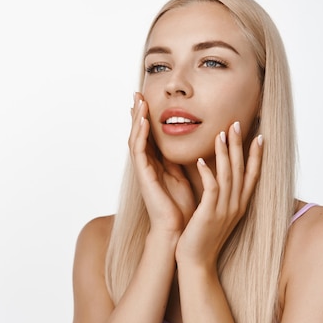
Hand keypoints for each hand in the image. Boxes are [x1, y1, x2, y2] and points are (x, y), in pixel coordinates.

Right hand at [128, 93, 194, 233]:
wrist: (176, 229)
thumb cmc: (180, 207)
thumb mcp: (181, 176)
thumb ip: (178, 160)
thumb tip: (187, 142)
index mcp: (155, 164)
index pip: (149, 136)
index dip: (146, 118)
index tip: (147, 99)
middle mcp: (146, 165)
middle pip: (138, 134)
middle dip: (137, 113)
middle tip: (137, 93)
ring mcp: (143, 170)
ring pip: (135, 139)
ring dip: (136, 119)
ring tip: (138, 100)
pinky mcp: (143, 176)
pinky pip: (139, 151)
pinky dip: (140, 134)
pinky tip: (142, 121)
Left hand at [175, 121, 263, 268]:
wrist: (197, 263)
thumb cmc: (203, 238)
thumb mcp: (216, 214)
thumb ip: (220, 197)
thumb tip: (219, 179)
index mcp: (239, 205)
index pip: (252, 176)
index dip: (256, 156)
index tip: (259, 136)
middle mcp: (236, 206)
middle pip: (241, 170)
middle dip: (240, 145)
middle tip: (236, 123)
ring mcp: (224, 210)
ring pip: (228, 176)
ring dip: (225, 153)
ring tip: (220, 133)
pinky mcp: (209, 215)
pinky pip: (212, 189)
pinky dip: (208, 173)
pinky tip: (201, 160)